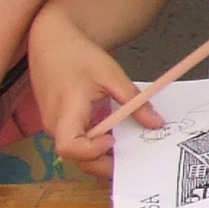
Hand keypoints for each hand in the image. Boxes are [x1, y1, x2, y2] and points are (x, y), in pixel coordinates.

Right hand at [29, 15, 151, 171]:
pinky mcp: (58, 124)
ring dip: (101, 158)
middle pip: (76, 158)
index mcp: (66, 110)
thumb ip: (133, 101)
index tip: (112, 141)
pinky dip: (94, 147)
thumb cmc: (78, 55)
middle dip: (105, 165)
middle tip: (135, 163)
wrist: (51, 42)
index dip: (91, 151)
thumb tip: (157, 124)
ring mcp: (54, 126)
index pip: (70, 146)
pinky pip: (76, 143)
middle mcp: (55, 124)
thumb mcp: (111, 74)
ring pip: (76, 154)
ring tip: (128, 152)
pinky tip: (115, 140)